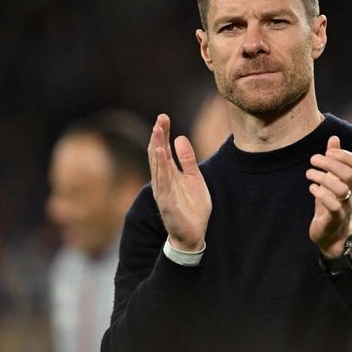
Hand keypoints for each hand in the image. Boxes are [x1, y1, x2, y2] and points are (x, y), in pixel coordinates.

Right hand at [148, 114, 211, 251]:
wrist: (194, 234)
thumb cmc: (192, 207)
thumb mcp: (195, 179)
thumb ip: (188, 160)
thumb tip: (180, 137)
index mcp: (170, 174)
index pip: (164, 150)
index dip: (163, 134)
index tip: (163, 117)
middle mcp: (163, 180)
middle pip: (158, 154)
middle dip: (158, 136)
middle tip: (160, 119)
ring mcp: (163, 191)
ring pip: (158, 166)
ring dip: (157, 147)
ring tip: (157, 131)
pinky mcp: (167, 202)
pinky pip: (163, 182)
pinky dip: (161, 167)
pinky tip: (160, 154)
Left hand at [306, 136, 351, 257]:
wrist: (332, 235)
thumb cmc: (331, 202)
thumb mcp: (332, 179)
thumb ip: (334, 159)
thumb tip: (334, 138)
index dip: (344, 155)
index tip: (328, 152)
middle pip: (348, 174)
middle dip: (329, 163)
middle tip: (313, 160)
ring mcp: (346, 207)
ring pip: (341, 189)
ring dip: (322, 177)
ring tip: (309, 173)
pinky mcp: (335, 219)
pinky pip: (332, 206)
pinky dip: (320, 194)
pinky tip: (312, 188)